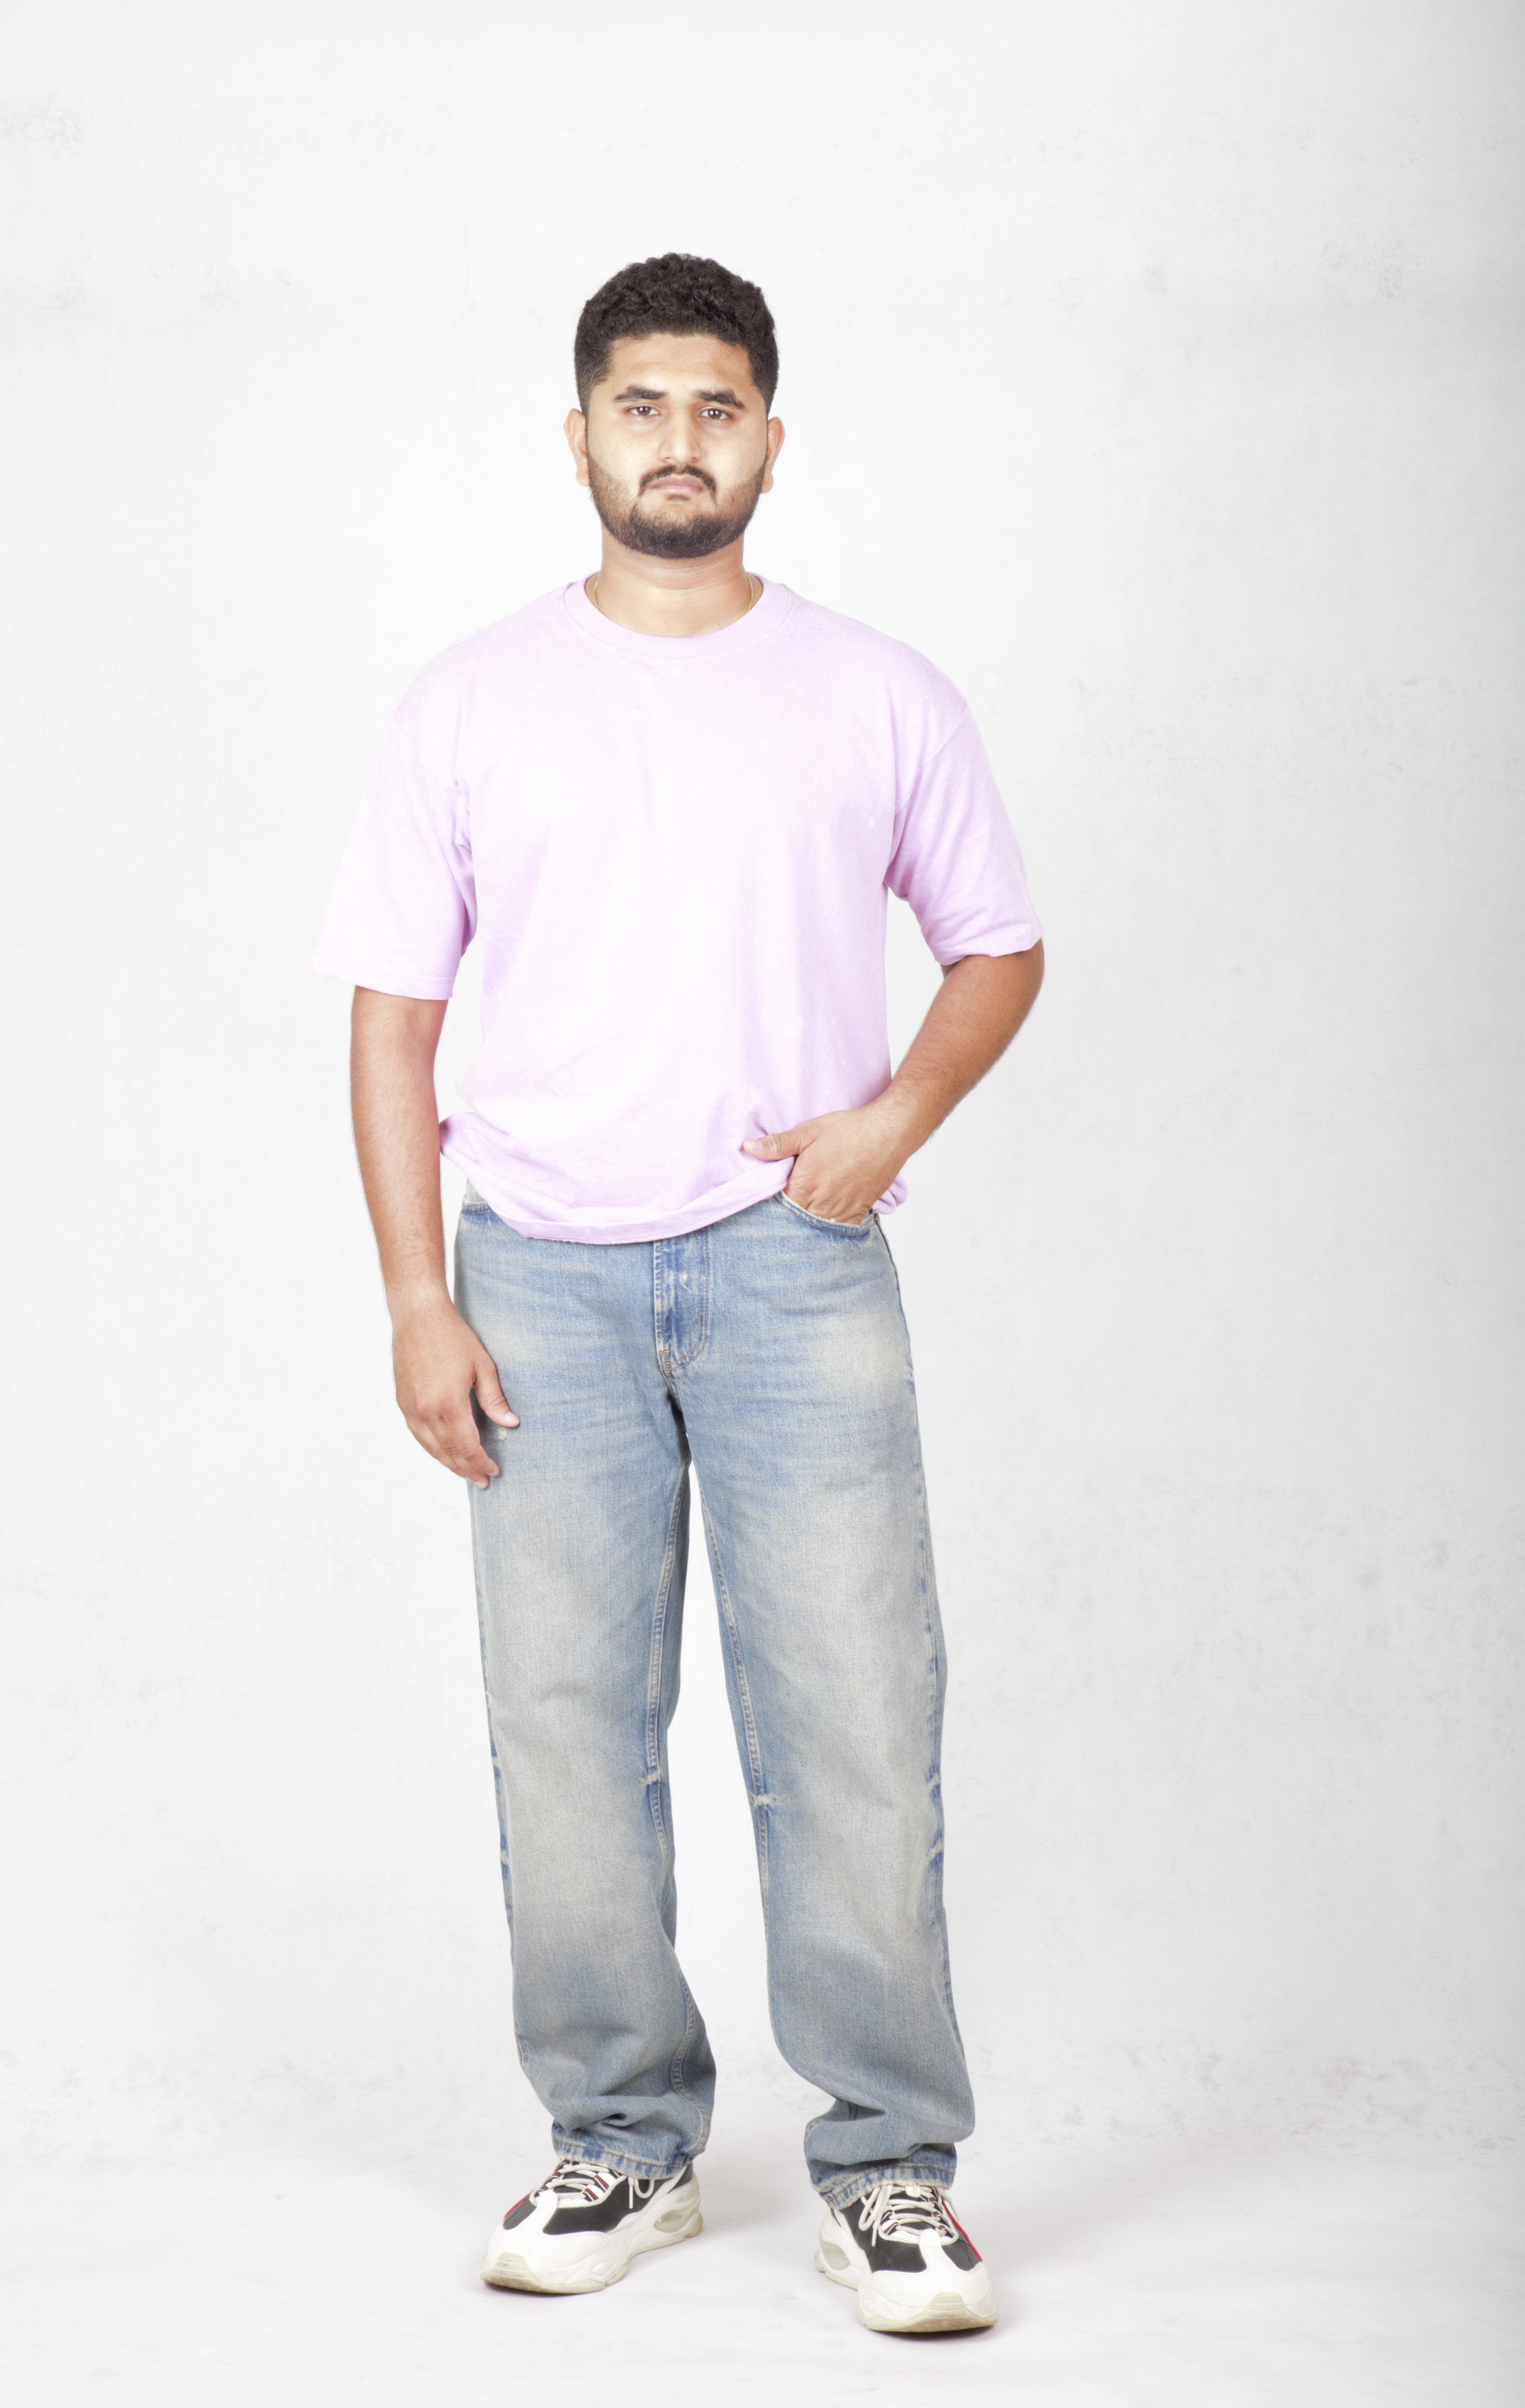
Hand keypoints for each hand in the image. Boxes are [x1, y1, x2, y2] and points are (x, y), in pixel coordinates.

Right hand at [389, 1290, 517, 1487]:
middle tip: (482, 1481)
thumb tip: (510, 1425)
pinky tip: (443, 1452)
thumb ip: (494, 1399)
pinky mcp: (402, 1402)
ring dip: (448, 1463)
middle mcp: (425, 1411)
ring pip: (430, 1447)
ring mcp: (410, 1408)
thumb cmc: (453, 1337)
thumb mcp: (482, 1366)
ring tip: (465, 1472)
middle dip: (466, 1469)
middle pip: (448, 1452)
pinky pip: (418, 1435)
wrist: (418, 1316)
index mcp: (448, 1403)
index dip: (481, 1462)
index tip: (493, 1471)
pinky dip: (432, 1448)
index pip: (467, 1446)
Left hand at [742, 1096, 918, 1224]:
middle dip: (787, 1219)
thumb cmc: (848, 1130)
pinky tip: (823, 1221)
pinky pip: (839, 1230)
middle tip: (782, 1213)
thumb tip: (748, 1148)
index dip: (770, 1207)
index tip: (767, 1203)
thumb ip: (778, 1145)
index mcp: (804, 1185)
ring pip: (816, 1229)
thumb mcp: (808, 1132)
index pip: (777, 1208)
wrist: (888, 1133)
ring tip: (802, 1218)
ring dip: (807, 1226)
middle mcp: (821, 1204)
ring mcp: (841, 1210)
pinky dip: (829, 1229)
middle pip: (795, 1223)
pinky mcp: (858, 1211)